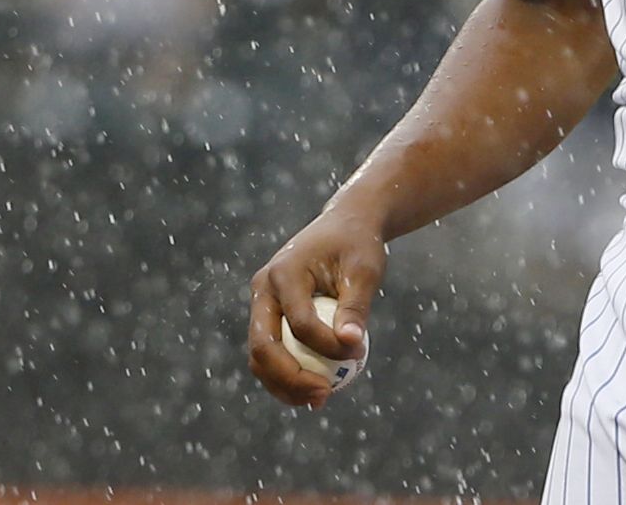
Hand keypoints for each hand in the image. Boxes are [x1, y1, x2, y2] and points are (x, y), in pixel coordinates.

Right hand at [247, 209, 386, 409]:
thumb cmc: (358, 244)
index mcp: (283, 273)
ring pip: (260, 356)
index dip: (326, 345)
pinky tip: (315, 391)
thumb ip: (356, 306)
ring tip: (318, 400)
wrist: (345, 225)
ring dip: (284, 384)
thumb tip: (352, 346)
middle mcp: (263, 289)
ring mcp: (261, 303)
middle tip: (323, 395)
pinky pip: (271, 352)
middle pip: (263, 346)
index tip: (357, 355)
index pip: (299, 322)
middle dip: (290, 378)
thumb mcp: (365, 269)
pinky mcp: (269, 315)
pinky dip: (287, 374)